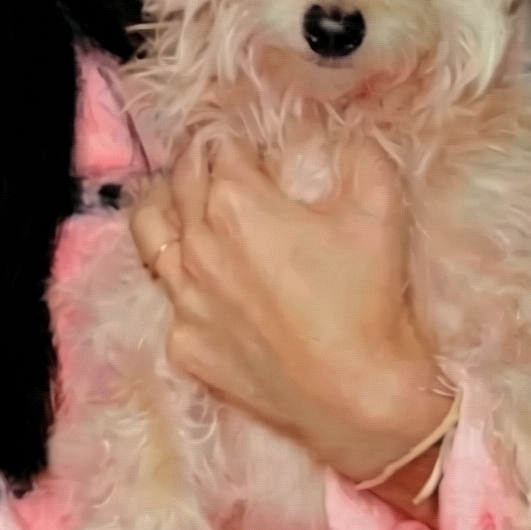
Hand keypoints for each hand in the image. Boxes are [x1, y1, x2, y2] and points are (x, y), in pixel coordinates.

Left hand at [129, 137, 451, 503]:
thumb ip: (360, 154)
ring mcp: (184, 298)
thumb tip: (342, 133)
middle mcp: (197, 245)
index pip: (219, 147)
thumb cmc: (368, 301)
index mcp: (236, 203)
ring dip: (165, 206)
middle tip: (214, 158)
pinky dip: (180, 277)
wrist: (357, 396)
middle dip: (197, 162)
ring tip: (180, 200)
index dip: (235, 138)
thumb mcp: (380, 209)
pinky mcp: (184, 343)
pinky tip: (201, 278)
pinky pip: (169, 298)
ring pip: (150, 234)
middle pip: (180, 182)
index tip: (246, 140)